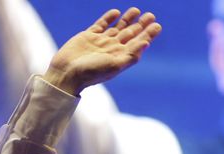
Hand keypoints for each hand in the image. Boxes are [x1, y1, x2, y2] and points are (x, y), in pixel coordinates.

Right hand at [44, 7, 160, 94]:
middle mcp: (112, 48)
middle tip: (151, 16)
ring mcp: (100, 42)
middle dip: (140, 25)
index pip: (137, 43)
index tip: (157, 26)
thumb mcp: (114, 65)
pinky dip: (108, 18)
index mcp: (120, 56)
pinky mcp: (88, 36)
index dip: (148, 34)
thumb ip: (131, 55)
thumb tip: (146, 43)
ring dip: (127, 19)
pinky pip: (101, 24)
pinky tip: (116, 12)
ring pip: (117, 27)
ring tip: (137, 10)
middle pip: (130, 34)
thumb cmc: (92, 73)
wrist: (67, 73)